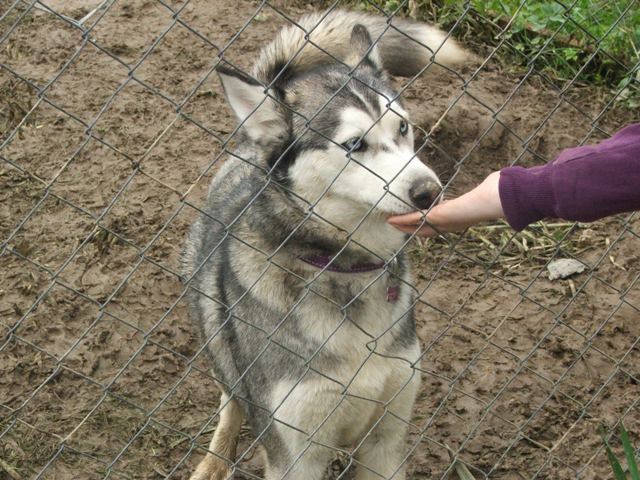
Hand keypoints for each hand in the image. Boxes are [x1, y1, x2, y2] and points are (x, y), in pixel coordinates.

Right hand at [387, 171, 504, 236]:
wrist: (490, 201)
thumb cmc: (488, 197)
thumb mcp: (479, 195)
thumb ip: (478, 191)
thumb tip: (492, 181)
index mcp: (454, 219)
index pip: (434, 223)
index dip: (422, 222)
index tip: (412, 218)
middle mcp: (446, 225)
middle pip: (422, 230)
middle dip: (408, 228)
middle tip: (395, 224)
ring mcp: (440, 223)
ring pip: (416, 227)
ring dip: (402, 225)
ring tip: (390, 222)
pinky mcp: (436, 218)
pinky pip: (415, 220)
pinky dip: (403, 221)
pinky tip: (393, 219)